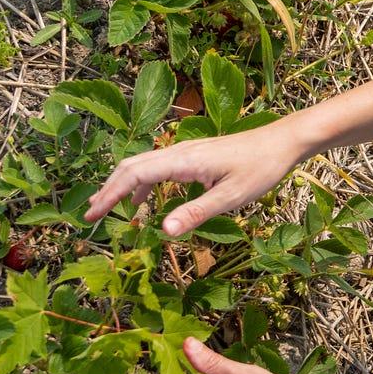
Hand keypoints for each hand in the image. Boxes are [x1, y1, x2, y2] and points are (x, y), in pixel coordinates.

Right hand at [83, 120, 305, 237]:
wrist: (281, 142)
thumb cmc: (260, 168)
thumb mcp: (231, 197)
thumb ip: (196, 213)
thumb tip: (162, 231)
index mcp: (182, 160)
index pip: (134, 176)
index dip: (110, 195)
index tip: (92, 216)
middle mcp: (178, 152)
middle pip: (131, 167)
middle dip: (108, 190)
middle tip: (91, 216)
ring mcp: (185, 152)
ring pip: (142, 165)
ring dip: (123, 186)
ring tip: (109, 211)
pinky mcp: (194, 156)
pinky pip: (158, 168)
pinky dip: (142, 185)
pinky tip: (143, 204)